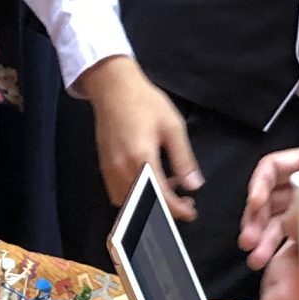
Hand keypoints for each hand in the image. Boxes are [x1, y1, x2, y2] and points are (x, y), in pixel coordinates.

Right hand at [78, 55, 200, 221]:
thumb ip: (183, 159)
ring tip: (167, 189)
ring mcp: (110, 169)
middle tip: (183, 203)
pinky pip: (118, 193)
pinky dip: (135, 197)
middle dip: (165, 210)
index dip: (178, 210)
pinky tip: (149, 182)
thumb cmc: (144, 102)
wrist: (114, 88)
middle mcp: (122, 169)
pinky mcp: (104, 166)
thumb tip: (194, 185)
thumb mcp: (173, 127)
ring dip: (148, 205)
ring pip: (129, 204)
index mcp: (141, 158)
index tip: (191, 211)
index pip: (161, 198)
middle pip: (143, 206)